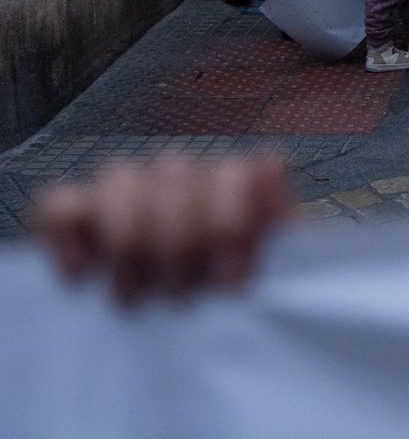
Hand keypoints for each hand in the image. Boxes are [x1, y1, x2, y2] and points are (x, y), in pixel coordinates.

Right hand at [28, 152, 294, 303]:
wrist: (209, 320)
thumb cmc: (243, 294)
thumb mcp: (276, 266)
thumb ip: (277, 215)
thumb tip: (268, 160)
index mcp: (234, 181)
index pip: (227, 172)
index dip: (228, 224)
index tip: (233, 280)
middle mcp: (181, 175)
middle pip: (172, 172)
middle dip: (179, 240)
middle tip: (184, 294)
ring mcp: (129, 191)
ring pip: (119, 177)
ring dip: (128, 238)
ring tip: (137, 293)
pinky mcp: (80, 219)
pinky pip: (58, 204)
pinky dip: (65, 234)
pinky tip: (82, 274)